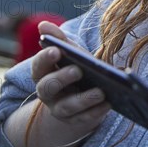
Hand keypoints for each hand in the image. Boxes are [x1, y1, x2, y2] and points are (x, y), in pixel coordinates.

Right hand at [31, 22, 109, 138]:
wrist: (79, 93)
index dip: (45, 58)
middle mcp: (46, 92)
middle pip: (48, 87)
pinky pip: (83, 119)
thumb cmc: (74, 66)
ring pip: (66, 107)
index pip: (38, 65)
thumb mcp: (70, 52)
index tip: (56, 50)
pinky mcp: (74, 121)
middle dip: (62, 78)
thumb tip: (44, 25)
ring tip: (100, 92)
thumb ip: (59, 39)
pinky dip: (96, 112)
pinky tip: (108, 104)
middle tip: (78, 70)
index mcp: (42, 73)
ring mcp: (59, 108)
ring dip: (83, 99)